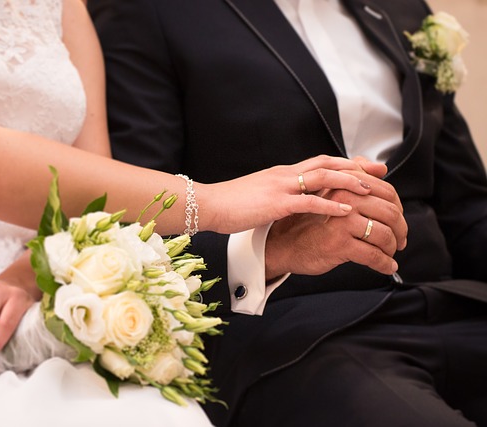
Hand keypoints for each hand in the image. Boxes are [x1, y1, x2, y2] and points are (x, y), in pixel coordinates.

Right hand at [200, 155, 379, 233]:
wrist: (208, 204)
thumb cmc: (229, 203)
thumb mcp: (257, 193)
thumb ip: (276, 193)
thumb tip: (289, 198)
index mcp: (281, 173)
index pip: (319, 162)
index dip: (344, 163)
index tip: (366, 166)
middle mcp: (284, 175)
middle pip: (327, 164)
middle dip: (355, 167)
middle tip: (380, 171)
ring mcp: (281, 187)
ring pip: (322, 178)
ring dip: (348, 181)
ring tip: (371, 189)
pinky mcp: (276, 203)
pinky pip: (309, 202)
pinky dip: (330, 205)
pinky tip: (347, 210)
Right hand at [265, 170, 406, 277]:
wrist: (281, 244)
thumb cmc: (304, 221)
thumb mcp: (326, 193)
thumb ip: (352, 176)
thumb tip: (381, 167)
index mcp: (341, 184)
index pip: (384, 190)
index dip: (397, 206)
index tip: (398, 218)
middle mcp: (341, 198)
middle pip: (389, 212)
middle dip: (400, 229)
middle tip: (400, 239)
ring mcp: (340, 221)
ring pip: (383, 234)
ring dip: (392, 247)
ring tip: (391, 253)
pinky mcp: (338, 243)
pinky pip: (373, 255)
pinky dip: (384, 263)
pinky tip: (386, 266)